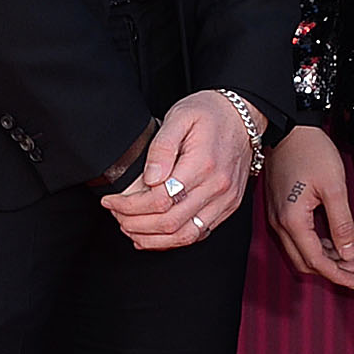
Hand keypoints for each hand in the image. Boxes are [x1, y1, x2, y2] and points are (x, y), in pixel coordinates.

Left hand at [100, 90, 250, 250]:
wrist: (243, 116)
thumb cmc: (209, 113)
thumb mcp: (180, 116)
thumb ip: (162, 147)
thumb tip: (150, 178)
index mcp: (202, 164)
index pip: (159, 199)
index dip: (129, 206)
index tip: (111, 201)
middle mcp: (217, 187)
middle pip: (169, 222)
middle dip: (135, 224)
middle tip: (116, 216)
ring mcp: (225, 200)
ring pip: (185, 236)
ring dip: (152, 239)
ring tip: (129, 229)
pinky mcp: (228, 207)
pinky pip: (200, 234)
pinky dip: (173, 240)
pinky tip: (154, 235)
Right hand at [265, 124, 353, 289]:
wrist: (289, 128)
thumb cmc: (310, 151)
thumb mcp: (334, 187)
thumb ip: (342, 223)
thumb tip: (348, 252)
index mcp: (292, 220)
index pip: (315, 260)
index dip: (336, 274)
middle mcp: (279, 223)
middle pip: (304, 261)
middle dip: (331, 270)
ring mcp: (276, 217)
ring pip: (299, 251)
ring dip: (323, 258)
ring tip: (348, 257)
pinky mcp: (278, 209)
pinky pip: (295, 238)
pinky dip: (314, 245)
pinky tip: (332, 242)